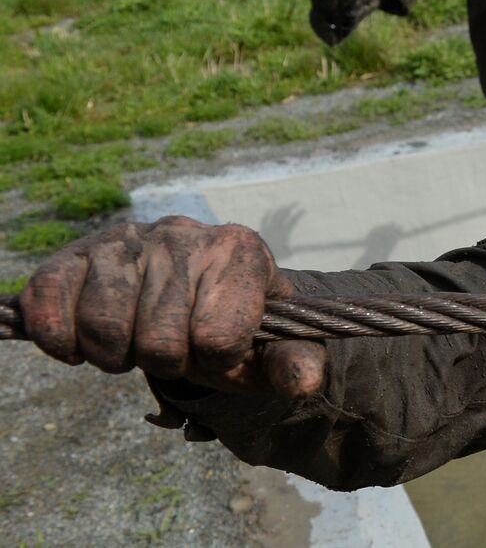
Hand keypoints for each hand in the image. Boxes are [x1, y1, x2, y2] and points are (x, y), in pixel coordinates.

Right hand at [19, 216, 324, 397]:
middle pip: (160, 343)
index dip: (220, 362)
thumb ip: (294, 361)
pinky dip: (62, 340)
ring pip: (105, 329)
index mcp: (240, 250)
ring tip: (137, 339)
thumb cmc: (238, 318)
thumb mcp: (276, 341)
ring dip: (117, 356)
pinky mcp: (75, 253)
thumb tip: (303, 383)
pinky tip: (84, 339)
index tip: (224, 349)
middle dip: (169, 363)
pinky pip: (49, 306)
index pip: (219, 337)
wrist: (195, 283)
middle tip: (176, 346)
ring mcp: (126, 238)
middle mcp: (183, 234)